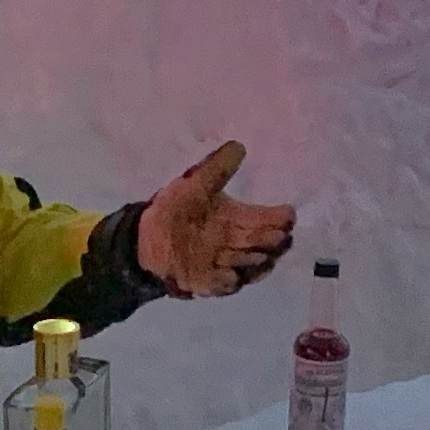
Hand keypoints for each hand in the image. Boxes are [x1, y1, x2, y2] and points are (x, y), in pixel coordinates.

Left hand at [136, 140, 295, 297]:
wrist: (146, 238)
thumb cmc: (174, 209)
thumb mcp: (195, 184)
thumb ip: (218, 167)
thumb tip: (239, 145)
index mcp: (242, 218)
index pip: (276, 220)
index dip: (283, 218)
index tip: (284, 216)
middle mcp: (241, 242)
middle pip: (272, 243)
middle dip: (271, 239)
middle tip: (266, 235)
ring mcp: (229, 264)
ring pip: (256, 264)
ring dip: (251, 258)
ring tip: (239, 251)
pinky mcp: (213, 282)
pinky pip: (230, 284)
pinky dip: (231, 279)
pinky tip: (227, 273)